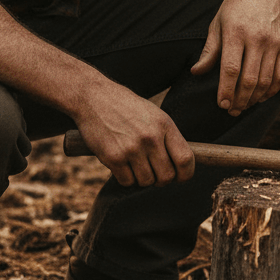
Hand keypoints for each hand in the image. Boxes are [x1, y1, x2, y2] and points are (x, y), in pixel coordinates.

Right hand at [73, 80, 194, 188]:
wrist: (93, 98)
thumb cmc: (126, 107)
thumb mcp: (153, 115)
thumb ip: (167, 137)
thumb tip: (182, 165)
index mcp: (164, 125)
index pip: (185, 159)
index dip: (186, 174)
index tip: (180, 177)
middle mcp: (150, 137)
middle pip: (167, 176)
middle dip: (161, 180)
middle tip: (153, 172)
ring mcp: (132, 148)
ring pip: (146, 182)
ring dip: (142, 178)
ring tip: (134, 163)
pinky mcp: (113, 157)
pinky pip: (127, 182)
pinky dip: (125, 178)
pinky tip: (121, 163)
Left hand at [190, 0, 279, 116]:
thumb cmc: (236, 5)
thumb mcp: (218, 23)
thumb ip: (210, 50)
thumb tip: (197, 72)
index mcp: (236, 32)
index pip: (231, 70)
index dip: (226, 91)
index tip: (221, 105)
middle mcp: (257, 38)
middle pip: (249, 79)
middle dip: (240, 100)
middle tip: (232, 110)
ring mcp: (275, 42)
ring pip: (266, 80)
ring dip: (254, 98)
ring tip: (244, 105)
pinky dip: (272, 90)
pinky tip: (262, 96)